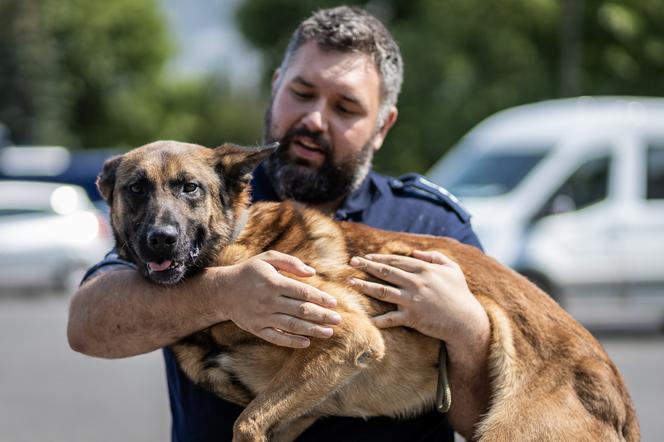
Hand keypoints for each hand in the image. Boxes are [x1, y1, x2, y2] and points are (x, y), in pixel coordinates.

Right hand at [219, 251, 341, 347]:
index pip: (302, 292)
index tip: (334, 303)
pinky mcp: (257, 328)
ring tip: (329, 332)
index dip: (320, 298)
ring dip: (312, 330)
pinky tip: (306, 343)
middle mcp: (269, 301)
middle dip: (322, 316)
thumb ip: (291, 262)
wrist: (222, 291)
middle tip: (339, 320)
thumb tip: (312, 273)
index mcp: (273, 283)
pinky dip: (291, 341)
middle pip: (301, 310)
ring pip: (292, 325)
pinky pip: (276, 337)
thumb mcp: (268, 258)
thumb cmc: (249, 271)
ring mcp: (262, 317)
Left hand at [349, 250, 487, 343]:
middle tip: (351, 262)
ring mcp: (413, 300)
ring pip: (383, 291)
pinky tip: (366, 317)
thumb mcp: (452, 269)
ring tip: (350, 283)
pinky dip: (379, 318)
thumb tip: (415, 252)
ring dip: (364, 286)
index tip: (365, 257)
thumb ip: (434, 256)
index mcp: (424, 269)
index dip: (379, 258)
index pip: (396, 261)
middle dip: (366, 266)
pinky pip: (391, 318)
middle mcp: (416, 283)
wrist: (467, 321)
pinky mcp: (412, 318)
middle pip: (386, 272)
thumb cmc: (460, 293)